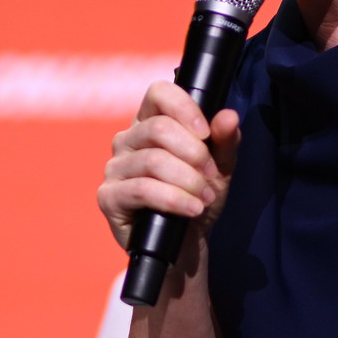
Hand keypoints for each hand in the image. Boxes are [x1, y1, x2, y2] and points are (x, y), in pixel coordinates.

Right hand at [98, 81, 242, 249]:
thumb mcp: (219, 168)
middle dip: (194, 153)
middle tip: (210, 175)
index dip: (184, 108)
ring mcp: (115, 168)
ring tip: (205, 198)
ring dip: (188, 181)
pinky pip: (142, 190)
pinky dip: (174, 199)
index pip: (159, 93)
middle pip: (158, 128)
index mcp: (150, 123)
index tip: (206, 132)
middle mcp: (127, 140)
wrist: (185, 244)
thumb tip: (229, 116)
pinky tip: (192, 209)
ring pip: (153, 161)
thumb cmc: (197, 198)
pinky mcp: (108, 197)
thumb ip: (225, 141)